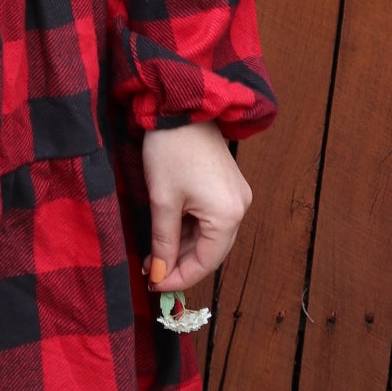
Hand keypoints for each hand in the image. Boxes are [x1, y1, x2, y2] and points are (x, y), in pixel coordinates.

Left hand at [141, 121, 251, 294]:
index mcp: (228, 215)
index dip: (179, 277)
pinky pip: (211, 218)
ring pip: (210, 236)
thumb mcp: (162, 201)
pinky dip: (190, 229)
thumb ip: (163, 242)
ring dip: (184, 247)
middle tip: (151, 271)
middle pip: (211, 251)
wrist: (181, 105)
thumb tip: (159, 274)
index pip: (206, 262)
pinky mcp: (228, 185)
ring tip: (154, 254)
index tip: (154, 285)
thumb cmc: (170, 150)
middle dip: (180, 263)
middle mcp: (240, 208)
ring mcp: (236, 196)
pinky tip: (168, 233)